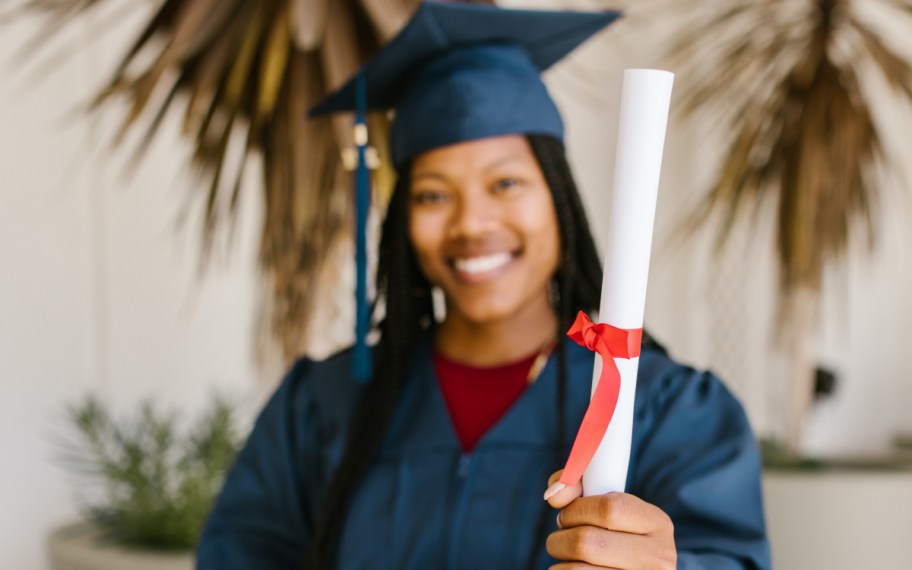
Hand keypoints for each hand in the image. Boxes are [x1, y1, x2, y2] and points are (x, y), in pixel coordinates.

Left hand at [543, 470, 675, 569]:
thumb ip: (577, 487)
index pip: (609, 509)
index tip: (567, 514)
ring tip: (567, 559)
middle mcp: (658, 556)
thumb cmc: (612, 534)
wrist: (630, 567)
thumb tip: (554, 495)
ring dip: (560, 562)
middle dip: (561, 538)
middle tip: (561, 539)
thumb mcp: (608, 506)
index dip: (576, 509)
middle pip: (588, 542)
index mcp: (657, 523)